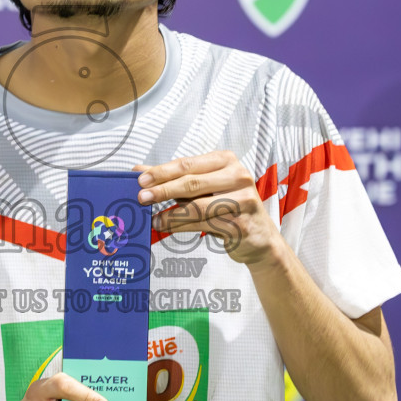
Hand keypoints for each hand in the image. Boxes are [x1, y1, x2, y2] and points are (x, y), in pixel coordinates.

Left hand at [134, 150, 283, 265]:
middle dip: (163, 190)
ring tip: (152, 218)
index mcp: (227, 161)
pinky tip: (166, 226)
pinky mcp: (241, 224)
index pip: (188, 164)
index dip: (162, 172)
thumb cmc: (229, 208)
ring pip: (197, 206)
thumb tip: (139, 170)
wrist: (260, 239)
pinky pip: (204, 224)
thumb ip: (174, 179)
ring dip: (170, 213)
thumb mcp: (204, 188)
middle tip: (142, 196)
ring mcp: (243, 200)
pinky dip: (181, 226)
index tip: (140, 179)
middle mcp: (238, 176)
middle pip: (192, 182)